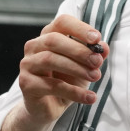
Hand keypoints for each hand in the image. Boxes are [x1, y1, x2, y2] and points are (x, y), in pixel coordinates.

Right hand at [0, 15, 107, 130]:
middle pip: (54, 40)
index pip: (62, 23)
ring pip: (50, 59)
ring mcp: (27, 64)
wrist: (49, 107)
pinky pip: (51, 85)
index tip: (97, 38)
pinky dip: (73, 92)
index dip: (79, 28)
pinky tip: (89, 97)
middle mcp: (34, 46)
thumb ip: (94, 56)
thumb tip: (104, 48)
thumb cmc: (66, 81)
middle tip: (97, 62)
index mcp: (48, 36)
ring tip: (95, 77)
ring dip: (76, 69)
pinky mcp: (25, 83)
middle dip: (79, 50)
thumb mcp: (84, 67)